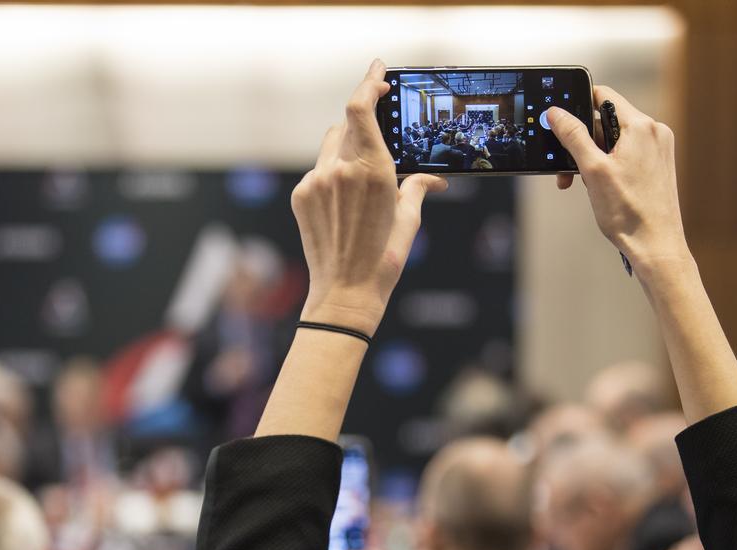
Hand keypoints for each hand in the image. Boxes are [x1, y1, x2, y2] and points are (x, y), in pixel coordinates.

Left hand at [291, 59, 446, 335]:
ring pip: (331, 146)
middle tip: (377, 118)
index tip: (377, 70)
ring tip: (362, 178)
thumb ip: (418, 187)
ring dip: (348, 148)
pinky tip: (344, 201)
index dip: (368, 82)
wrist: (344, 293)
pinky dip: (332, 174)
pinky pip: (318, 170)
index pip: (361, 108)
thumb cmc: (383, 259)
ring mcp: (316, 182)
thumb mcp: (408, 220)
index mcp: (372, 170)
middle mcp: (340, 170)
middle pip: (347, 123)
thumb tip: (434, 180)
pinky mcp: (301, 195)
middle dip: (363, 119)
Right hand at [546, 86, 690, 276]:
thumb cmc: (628, 212)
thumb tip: (556, 113)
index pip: (602, 96)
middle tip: (568, 169)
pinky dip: (607, 165)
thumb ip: (573, 137)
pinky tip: (599, 187)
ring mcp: (657, 148)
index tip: (560, 122)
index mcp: (640, 126)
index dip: (577, 105)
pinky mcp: (656, 164)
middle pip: (606, 121)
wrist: (655, 244)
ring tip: (583, 183)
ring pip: (613, 140)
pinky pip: (625, 153)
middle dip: (582, 142)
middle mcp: (654, 132)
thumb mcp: (592, 170)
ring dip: (592, 158)